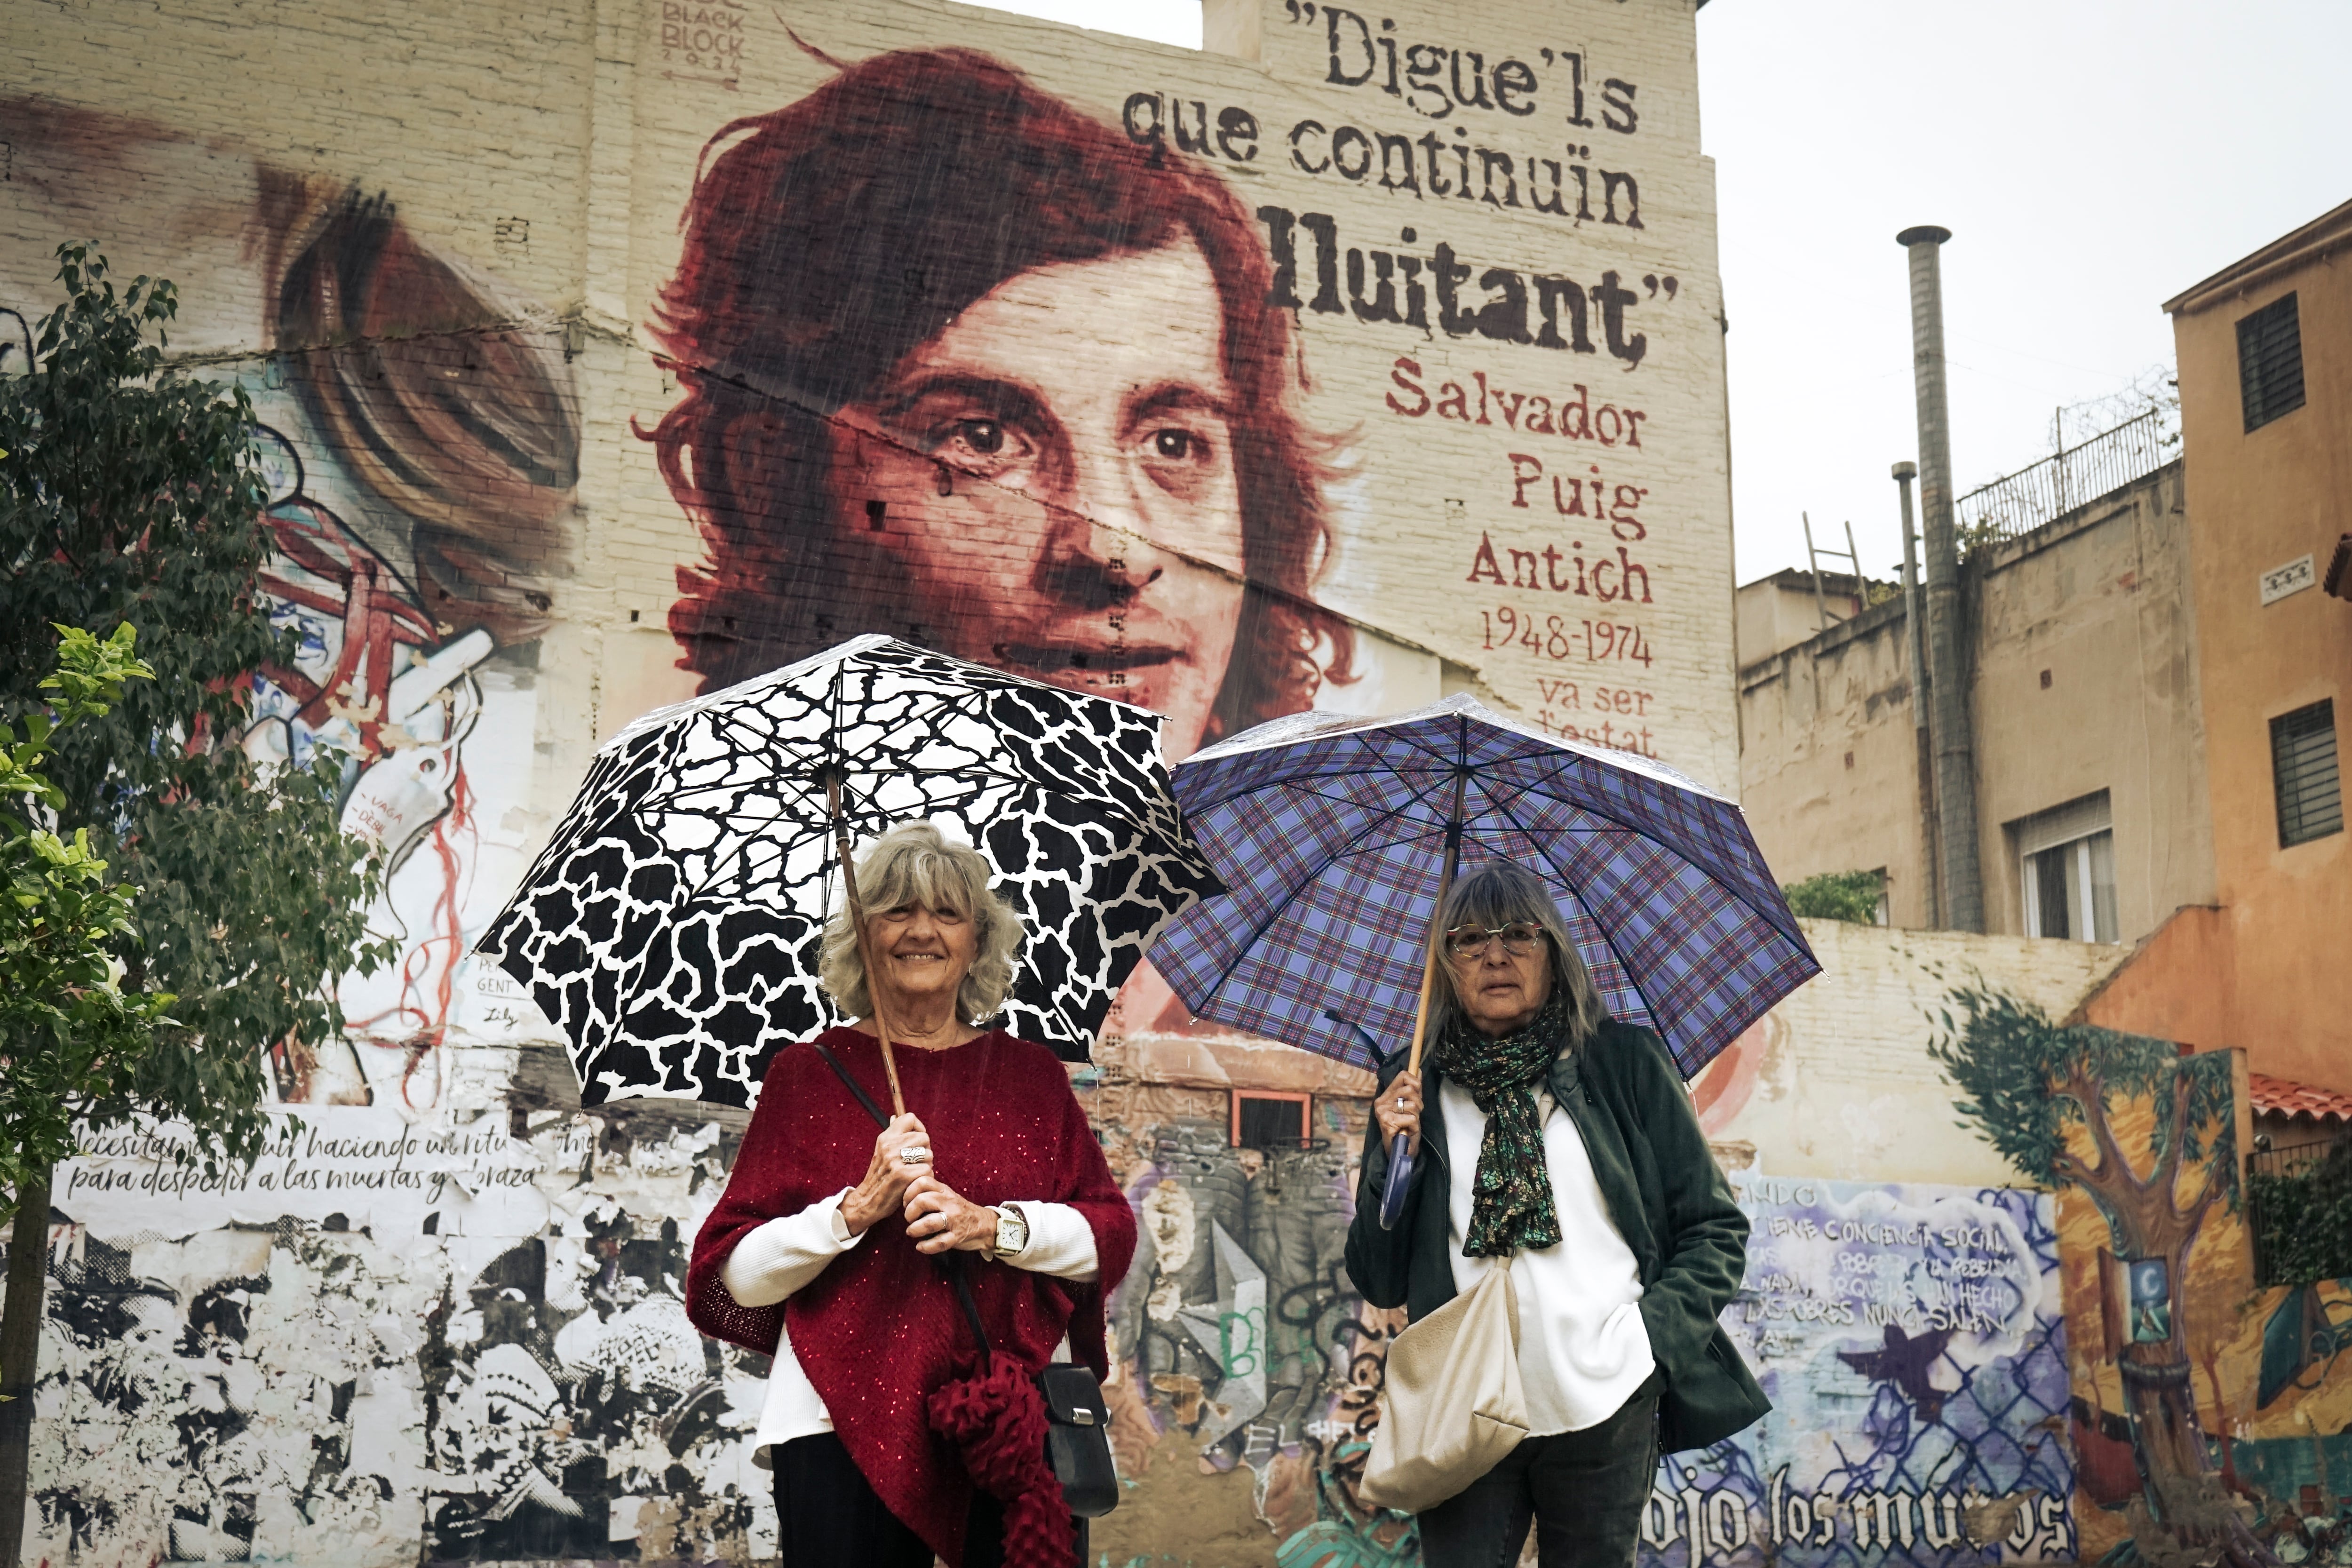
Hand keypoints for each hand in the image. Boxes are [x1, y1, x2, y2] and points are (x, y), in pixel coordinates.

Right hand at [841, 1113, 932, 1235]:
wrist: (867, 1201)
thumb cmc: (880, 1176)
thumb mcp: (881, 1151)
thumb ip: (893, 1135)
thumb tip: (895, 1116)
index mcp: (885, 1138)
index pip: (909, 1118)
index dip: (918, 1128)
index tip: (916, 1142)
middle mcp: (889, 1146)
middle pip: (924, 1137)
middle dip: (925, 1150)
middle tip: (916, 1162)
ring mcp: (895, 1160)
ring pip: (929, 1154)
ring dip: (926, 1165)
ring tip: (914, 1173)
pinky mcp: (902, 1175)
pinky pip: (927, 1170)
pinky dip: (925, 1178)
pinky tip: (915, 1182)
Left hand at [902, 1175, 999, 1256]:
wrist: (985, 1224)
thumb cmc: (959, 1210)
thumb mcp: (946, 1195)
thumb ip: (929, 1192)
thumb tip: (903, 1195)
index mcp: (944, 1190)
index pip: (922, 1181)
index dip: (908, 1192)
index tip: (906, 1203)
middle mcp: (950, 1202)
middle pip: (922, 1200)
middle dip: (909, 1212)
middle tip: (908, 1219)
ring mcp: (955, 1220)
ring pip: (930, 1222)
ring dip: (915, 1229)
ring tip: (911, 1232)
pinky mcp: (958, 1236)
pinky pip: (940, 1242)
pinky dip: (926, 1246)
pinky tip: (920, 1246)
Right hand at [1375, 1076, 1421, 1158]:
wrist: (1399, 1152)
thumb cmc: (1405, 1129)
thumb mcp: (1411, 1106)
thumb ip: (1413, 1089)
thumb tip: (1418, 1070)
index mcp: (1385, 1096)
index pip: (1402, 1076)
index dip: (1415, 1082)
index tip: (1417, 1094)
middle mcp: (1381, 1103)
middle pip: (1410, 1090)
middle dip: (1419, 1103)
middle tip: (1414, 1114)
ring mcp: (1383, 1113)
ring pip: (1412, 1104)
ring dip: (1417, 1115)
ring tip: (1411, 1122)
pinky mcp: (1387, 1124)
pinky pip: (1411, 1118)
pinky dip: (1415, 1126)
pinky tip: (1408, 1130)